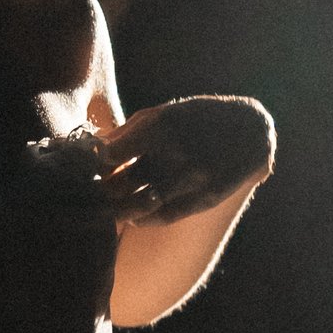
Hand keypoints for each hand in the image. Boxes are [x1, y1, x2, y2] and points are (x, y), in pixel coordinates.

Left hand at [96, 94, 274, 226]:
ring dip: (118, 210)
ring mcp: (192, 178)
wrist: (251, 131)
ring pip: (138, 205)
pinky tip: (135, 216)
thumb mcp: (162, 114)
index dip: (88, 168)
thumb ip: (126, 132)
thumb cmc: (196, 119)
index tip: (81, 172)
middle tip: (86, 199)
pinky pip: (163, 217)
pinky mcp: (205, 198)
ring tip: (107, 209)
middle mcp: (175, 152)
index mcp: (159, 126)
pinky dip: (143, 219)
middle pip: (119, 184)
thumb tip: (90, 148)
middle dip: (99, 193)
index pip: (107, 156)